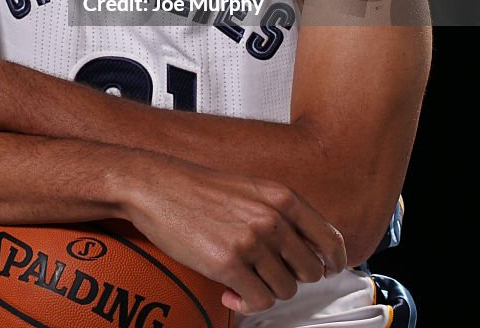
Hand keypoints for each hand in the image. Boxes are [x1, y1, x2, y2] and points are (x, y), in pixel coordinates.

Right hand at [121, 153, 345, 315]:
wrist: (156, 186)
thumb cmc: (199, 188)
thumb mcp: (251, 189)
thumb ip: (281, 214)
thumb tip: (308, 248)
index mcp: (282, 197)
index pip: (330, 239)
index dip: (334, 261)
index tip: (328, 270)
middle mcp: (272, 218)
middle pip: (309, 271)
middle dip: (292, 278)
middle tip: (269, 274)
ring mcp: (251, 242)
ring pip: (284, 290)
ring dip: (266, 291)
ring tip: (244, 280)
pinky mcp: (228, 264)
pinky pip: (258, 301)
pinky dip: (246, 304)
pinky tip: (231, 293)